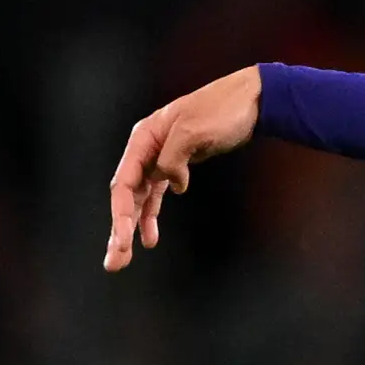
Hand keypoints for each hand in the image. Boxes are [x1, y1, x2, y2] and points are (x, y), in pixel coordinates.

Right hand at [103, 65, 263, 269]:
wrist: (250, 101)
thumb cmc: (221, 111)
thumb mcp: (195, 131)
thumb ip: (175, 158)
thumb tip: (172, 184)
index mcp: (144, 138)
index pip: (124, 182)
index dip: (121, 214)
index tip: (123, 241)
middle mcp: (146, 149)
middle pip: (126, 195)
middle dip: (119, 230)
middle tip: (114, 262)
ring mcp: (160, 158)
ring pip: (139, 198)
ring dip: (132, 227)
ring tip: (125, 256)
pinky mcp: (177, 166)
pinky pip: (156, 194)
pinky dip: (152, 215)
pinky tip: (150, 237)